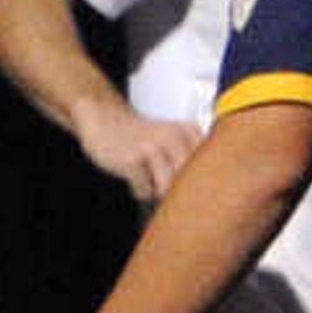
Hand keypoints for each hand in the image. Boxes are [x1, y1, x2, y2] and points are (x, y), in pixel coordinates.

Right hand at [76, 101, 200, 205]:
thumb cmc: (139, 134)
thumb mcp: (169, 137)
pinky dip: (140, 191)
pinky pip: (144, 190)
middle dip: (179, 191)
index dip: (201, 182)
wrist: (103, 118)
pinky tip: (135, 179)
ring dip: (158, 191)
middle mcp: (172, 136)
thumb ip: (188, 157)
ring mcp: (151, 147)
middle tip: (168, 187)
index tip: (194, 187)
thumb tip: (200, 194)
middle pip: (189, 180)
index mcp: (185, 131)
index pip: (207, 164)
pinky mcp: (132, 160)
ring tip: (151, 181)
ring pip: (167, 187)